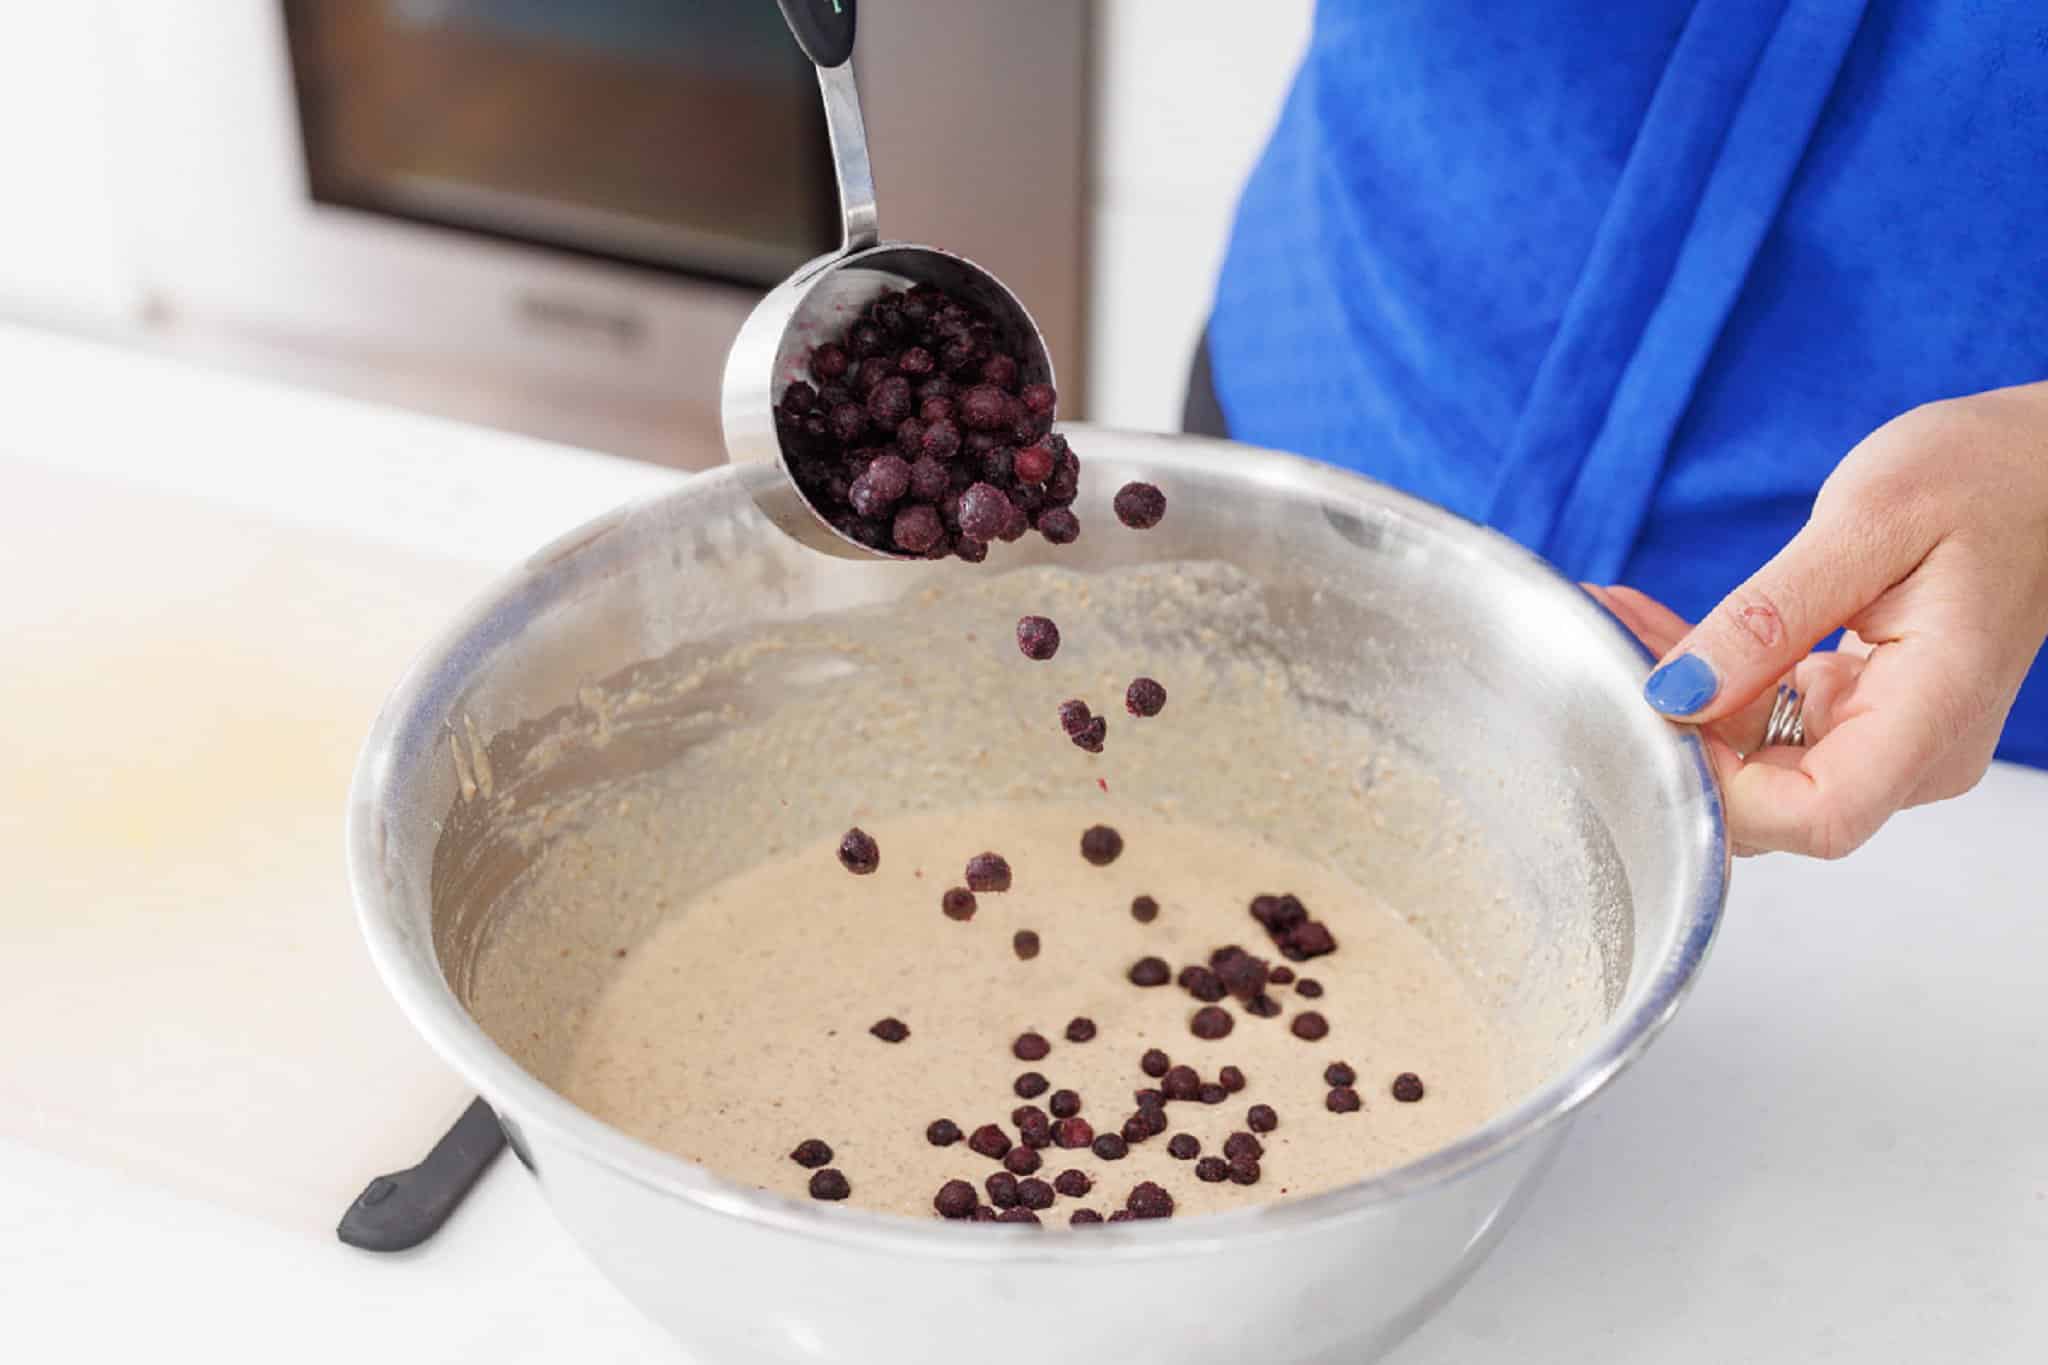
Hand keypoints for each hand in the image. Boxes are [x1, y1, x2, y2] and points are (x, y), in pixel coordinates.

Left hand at [1586, 380, 2047, 858]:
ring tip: (1623, 621)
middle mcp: (1915, 754)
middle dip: (1676, 735)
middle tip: (1610, 642)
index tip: (1654, 711)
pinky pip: (1765, 731)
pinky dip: (1710, 687)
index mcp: (1935, 712)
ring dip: (1680, 705)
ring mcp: (1888, 744)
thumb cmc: (1985, 477)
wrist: (2043, 468)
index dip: (1721, 791)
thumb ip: (1770, 615)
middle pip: (1769, 803)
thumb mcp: (1868, 520)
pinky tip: (1662, 630)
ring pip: (1752, 770)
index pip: (1816, 815)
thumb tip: (1678, 691)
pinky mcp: (1861, 719)